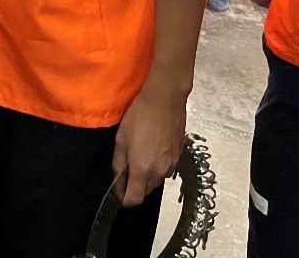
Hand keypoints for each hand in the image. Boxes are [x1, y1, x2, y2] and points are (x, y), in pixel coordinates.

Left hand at [113, 77, 187, 207]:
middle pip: (146, 191)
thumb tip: (118, 182)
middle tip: (127, 166)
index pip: (134, 199)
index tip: (118, 189)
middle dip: (136, 185)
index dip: (124, 198)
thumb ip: (119, 165)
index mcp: (143, 170)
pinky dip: (158, 165)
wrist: (165, 99)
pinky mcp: (180, 155)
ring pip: (157, 180)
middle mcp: (160, 172)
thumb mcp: (121, 140)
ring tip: (141, 154)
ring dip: (148, 175)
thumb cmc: (139, 116)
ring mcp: (173, 164)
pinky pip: (167, 168)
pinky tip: (153, 148)